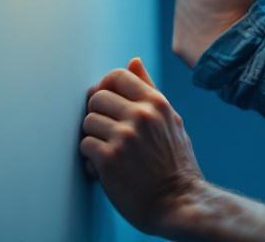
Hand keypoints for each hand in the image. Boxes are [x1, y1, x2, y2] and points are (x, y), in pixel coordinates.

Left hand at [80, 58, 204, 236]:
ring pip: (87, 122)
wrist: (180, 203)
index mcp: (156, 103)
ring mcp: (124, 136)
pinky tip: (105, 170)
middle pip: (96, 97)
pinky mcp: (109, 159)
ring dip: (93, 139)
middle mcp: (140, 115)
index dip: (107, 88)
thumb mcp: (171, 120)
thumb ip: (149, 90)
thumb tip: (133, 61)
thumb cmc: (175, 164)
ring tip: (108, 153)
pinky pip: (84, 146)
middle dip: (98, 116)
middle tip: (108, 135)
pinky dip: (91, 161)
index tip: (108, 106)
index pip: (117, 76)